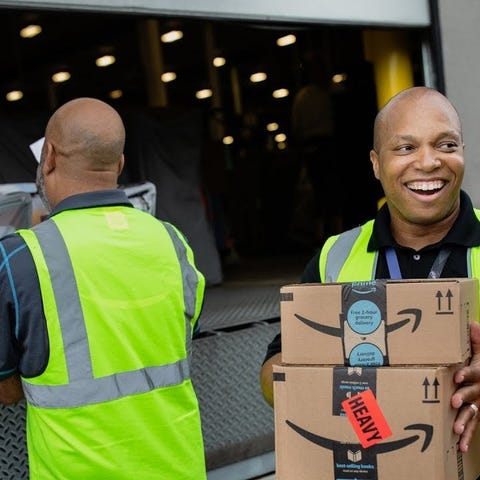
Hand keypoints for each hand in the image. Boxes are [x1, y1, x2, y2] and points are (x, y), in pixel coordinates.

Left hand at [451, 322, 479, 451]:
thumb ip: (477, 341)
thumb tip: (471, 322)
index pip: (474, 373)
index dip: (467, 374)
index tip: (457, 376)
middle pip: (473, 394)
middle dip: (464, 397)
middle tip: (453, 401)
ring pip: (473, 413)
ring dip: (465, 421)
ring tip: (456, 429)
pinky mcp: (478, 414)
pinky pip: (474, 426)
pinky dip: (468, 436)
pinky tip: (459, 446)